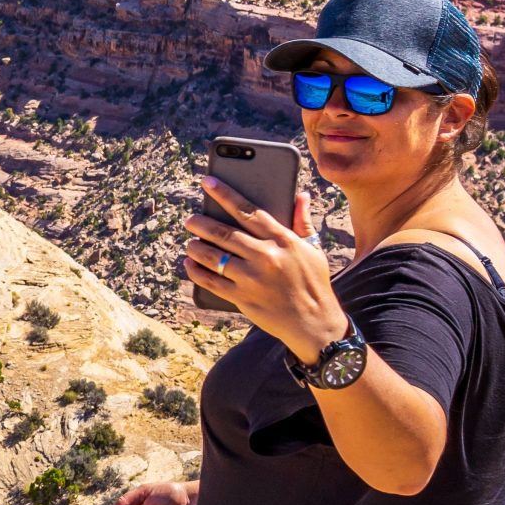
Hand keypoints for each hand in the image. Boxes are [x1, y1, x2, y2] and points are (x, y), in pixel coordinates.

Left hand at [182, 176, 345, 362]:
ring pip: (213, 256)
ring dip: (196, 247)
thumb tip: (300, 194)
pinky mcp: (243, 298)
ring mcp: (252, 278)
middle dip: (201, 223)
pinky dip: (196, 272)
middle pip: (224, 233)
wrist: (315, 323)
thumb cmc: (314, 282)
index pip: (248, 211)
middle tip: (190, 219)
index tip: (207, 182)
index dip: (224, 194)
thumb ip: (303, 221)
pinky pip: (211, 281)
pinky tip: (190, 264)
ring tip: (190, 242)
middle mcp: (266, 256)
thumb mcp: (314, 249)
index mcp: (284, 240)